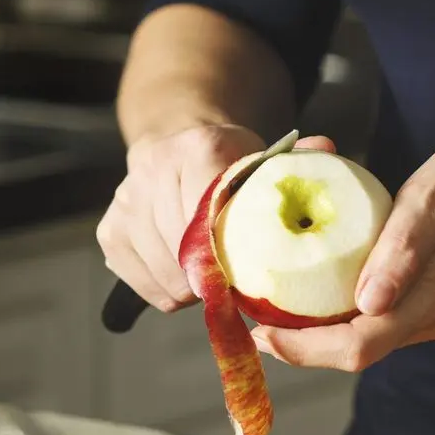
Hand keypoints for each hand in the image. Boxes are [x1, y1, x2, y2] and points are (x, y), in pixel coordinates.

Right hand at [97, 124, 333, 311]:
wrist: (176, 141)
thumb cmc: (231, 163)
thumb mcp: (265, 156)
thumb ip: (296, 160)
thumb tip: (326, 150)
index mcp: (199, 149)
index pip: (214, 221)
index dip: (234, 257)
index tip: (252, 271)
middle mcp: (153, 171)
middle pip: (187, 255)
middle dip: (215, 278)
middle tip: (237, 282)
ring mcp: (125, 203)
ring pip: (165, 277)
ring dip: (194, 288)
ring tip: (212, 276)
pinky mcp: (109, 232)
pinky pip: (145, 287)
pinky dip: (169, 292)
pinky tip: (186, 276)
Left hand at [251, 121, 434, 370]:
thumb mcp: (434, 201)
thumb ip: (401, 252)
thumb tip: (367, 303)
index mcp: (429, 301)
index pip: (357, 346)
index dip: (304, 349)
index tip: (260, 333)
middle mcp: (428, 318)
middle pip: (353, 353)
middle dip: (298, 347)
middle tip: (251, 322)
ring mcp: (428, 312)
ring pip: (361, 341)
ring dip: (313, 335)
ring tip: (270, 310)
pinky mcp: (426, 298)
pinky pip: (372, 321)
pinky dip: (334, 316)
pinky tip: (309, 294)